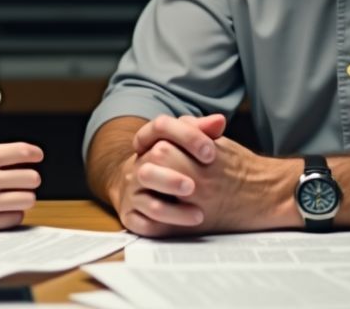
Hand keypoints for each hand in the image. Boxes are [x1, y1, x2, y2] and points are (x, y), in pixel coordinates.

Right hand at [0, 142, 42, 230]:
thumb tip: (24, 160)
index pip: (22, 152)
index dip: (34, 154)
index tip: (37, 157)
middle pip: (31, 178)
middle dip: (30, 179)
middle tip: (23, 182)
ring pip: (28, 199)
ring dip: (24, 197)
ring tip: (14, 197)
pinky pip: (15, 217)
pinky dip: (12, 213)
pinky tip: (2, 210)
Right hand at [113, 114, 226, 236]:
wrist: (138, 187)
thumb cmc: (171, 163)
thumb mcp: (184, 144)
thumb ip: (201, 131)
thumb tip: (219, 121)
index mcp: (150, 141)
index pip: (161, 127)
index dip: (187, 136)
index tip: (210, 153)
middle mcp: (137, 164)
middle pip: (151, 162)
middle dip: (174, 177)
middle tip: (195, 187)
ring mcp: (132, 190)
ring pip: (146, 199)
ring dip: (172, 209)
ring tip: (198, 215)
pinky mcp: (130, 215)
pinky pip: (141, 223)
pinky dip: (162, 227)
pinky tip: (183, 229)